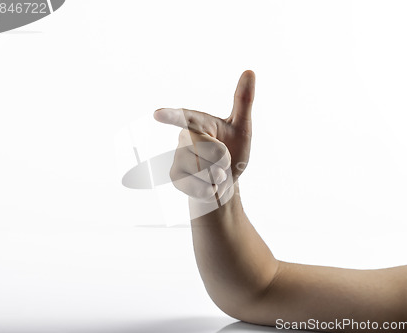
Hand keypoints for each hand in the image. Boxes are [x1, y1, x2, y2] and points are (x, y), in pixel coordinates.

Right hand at [154, 70, 254, 202]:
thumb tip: (249, 71)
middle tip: (225, 161)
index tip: (157, 115)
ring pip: (203, 169)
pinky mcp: (175, 177)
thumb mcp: (242, 127)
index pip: (185, 118)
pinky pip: (198, 185)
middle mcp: (183, 137)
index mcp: (198, 123)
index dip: (171, 117)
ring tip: (216, 173)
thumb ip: (243, 101)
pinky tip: (209, 186)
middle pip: (209, 150)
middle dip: (224, 159)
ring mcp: (177, 158)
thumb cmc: (234, 151)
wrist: (226, 182)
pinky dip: (211, 188)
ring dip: (218, 175)